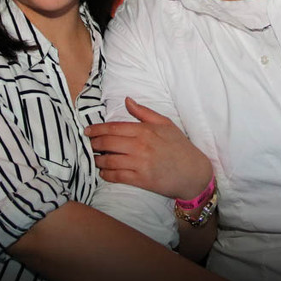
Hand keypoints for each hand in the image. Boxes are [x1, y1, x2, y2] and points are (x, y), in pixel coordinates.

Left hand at [85, 97, 212, 199]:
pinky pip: (117, 176)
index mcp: (145, 130)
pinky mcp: (141, 180)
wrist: (193, 172)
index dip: (97, 129)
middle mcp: (140, 146)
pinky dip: (106, 175)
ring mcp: (140, 163)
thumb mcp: (165, 124)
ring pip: (109, 161)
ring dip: (98, 160)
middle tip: (90, 144)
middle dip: (94, 144)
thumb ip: (144, 112)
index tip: (87, 131)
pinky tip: (104, 173)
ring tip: (96, 159)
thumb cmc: (179, 147)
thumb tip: (127, 100)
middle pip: (107, 143)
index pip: (113, 128)